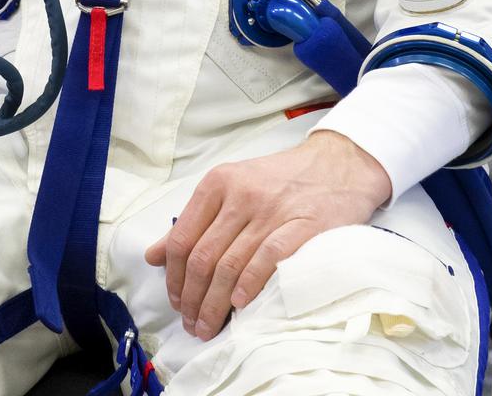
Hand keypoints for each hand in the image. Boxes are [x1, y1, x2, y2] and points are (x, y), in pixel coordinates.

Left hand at [144, 130, 390, 341]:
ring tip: (209, 325)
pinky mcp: (302, 225)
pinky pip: (267, 259)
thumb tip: (153, 255)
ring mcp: (272, 210)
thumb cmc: (280, 181)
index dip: (174, 277)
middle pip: (204, 256)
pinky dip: (249, 285)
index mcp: (219, 182)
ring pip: (230, 265)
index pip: (183, 238)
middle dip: (192, 298)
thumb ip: (194, 220)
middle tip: (191, 323)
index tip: (176, 301)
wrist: (337, 165)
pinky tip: (239, 304)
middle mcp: (241, 194)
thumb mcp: (231, 188)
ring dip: (215, 304)